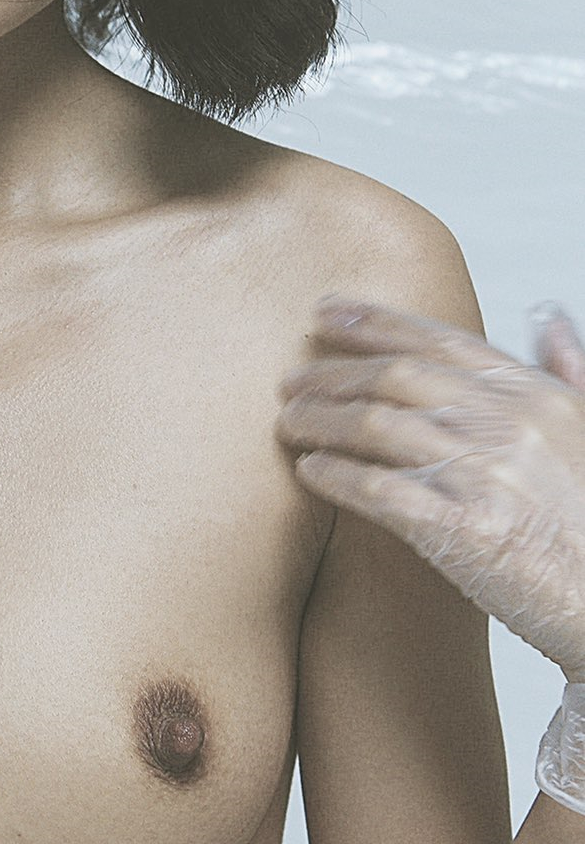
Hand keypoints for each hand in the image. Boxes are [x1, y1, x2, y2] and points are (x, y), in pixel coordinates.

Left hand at [276, 298, 584, 682]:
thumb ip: (568, 370)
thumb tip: (544, 313)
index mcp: (537, 397)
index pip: (440, 342)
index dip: (373, 322)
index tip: (324, 314)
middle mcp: (510, 426)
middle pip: (397, 377)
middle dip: (333, 373)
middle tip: (289, 380)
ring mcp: (487, 476)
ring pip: (378, 426)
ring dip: (322, 420)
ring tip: (287, 422)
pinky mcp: (464, 531)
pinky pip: (380, 490)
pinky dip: (336, 476)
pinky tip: (309, 472)